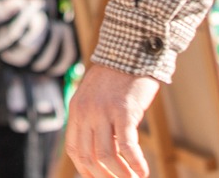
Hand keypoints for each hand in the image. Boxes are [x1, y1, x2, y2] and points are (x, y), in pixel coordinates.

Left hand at [66, 62, 159, 177]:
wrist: (131, 53)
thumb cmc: (118, 79)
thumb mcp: (97, 99)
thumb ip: (94, 121)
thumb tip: (102, 153)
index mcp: (77, 110)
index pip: (74, 150)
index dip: (85, 170)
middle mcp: (86, 112)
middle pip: (89, 157)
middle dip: (104, 176)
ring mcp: (103, 112)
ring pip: (106, 156)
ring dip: (120, 174)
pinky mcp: (123, 111)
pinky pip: (127, 146)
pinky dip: (135, 163)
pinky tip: (143, 171)